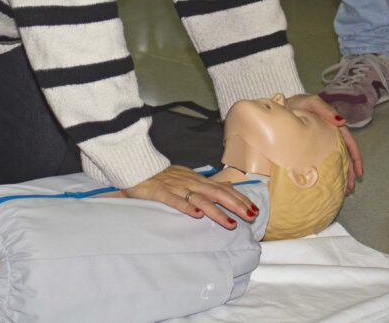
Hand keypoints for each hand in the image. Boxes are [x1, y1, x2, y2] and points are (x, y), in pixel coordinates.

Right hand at [124, 165, 259, 228]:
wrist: (134, 164)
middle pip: (217, 193)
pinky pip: (174, 200)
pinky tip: (196, 215)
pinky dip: (186, 207)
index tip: (253, 208)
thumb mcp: (184, 177)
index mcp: (195, 179)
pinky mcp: (159, 192)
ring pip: (200, 199)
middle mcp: (189, 182)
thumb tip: (225, 189)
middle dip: (236, 205)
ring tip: (231, 223)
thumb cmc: (159, 174)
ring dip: (217, 212)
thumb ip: (202, 185)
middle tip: (251, 216)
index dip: (238, 198)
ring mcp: (175, 187)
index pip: (221, 188)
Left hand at [286, 93, 363, 191]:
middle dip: (349, 172)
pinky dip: (324, 173)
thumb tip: (342, 121)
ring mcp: (317, 143)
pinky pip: (319, 162)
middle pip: (343, 156)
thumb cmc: (296, 104)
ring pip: (332, 161)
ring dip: (338, 175)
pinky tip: (324, 183)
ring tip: (341, 190)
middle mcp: (327, 136)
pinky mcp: (306, 149)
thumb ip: (324, 109)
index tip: (359, 172)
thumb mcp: (311, 103)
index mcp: (332, 127)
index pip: (348, 143)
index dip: (355, 157)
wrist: (276, 108)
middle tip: (350, 187)